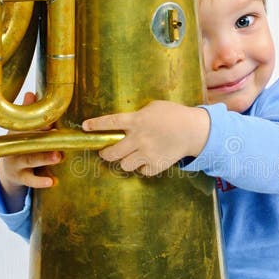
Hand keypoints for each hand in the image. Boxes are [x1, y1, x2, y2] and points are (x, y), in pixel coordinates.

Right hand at [0, 91, 62, 211]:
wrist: (6, 170)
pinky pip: (30, 180)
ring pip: (30, 160)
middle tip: (57, 136)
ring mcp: (17, 162)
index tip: (51, 121)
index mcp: (17, 133)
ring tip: (58, 157)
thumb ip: (27, 114)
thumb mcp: (20, 130)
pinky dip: (40, 182)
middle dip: (43, 138)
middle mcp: (15, 146)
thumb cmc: (20, 144)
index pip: (27, 127)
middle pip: (29, 142)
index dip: (39, 124)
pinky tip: (52, 182)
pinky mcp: (20, 177)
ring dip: (44, 158)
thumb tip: (30, 92)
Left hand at [82, 100, 209, 175]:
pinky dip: (143, 167)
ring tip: (131, 156)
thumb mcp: (153, 107)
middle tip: (106, 152)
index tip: (85, 127)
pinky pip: (142, 171)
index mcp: (136, 121)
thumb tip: (125, 122)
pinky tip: (148, 160)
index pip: (109, 123)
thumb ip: (137, 115)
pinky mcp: (156, 165)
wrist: (194, 131)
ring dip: (125, 161)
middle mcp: (139, 138)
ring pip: (124, 165)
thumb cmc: (174, 115)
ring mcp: (147, 153)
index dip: (95, 125)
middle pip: (111, 152)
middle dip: (105, 153)